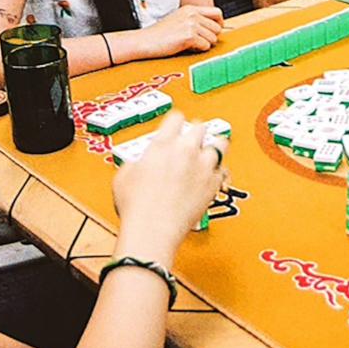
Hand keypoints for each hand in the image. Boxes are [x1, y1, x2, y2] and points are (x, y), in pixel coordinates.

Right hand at [112, 112, 227, 264]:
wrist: (153, 230)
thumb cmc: (137, 208)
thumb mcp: (124, 176)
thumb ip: (136, 162)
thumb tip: (140, 164)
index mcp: (163, 144)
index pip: (176, 117)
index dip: (176, 120)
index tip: (175, 125)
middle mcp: (186, 150)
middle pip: (200, 126)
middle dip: (196, 131)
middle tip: (193, 138)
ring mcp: (203, 167)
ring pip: (220, 144)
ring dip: (215, 146)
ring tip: (211, 151)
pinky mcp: (214, 185)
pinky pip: (224, 171)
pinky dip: (219, 172)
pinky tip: (213, 175)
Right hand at [143, 5, 223, 56]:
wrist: (144, 41)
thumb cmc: (159, 34)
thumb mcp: (179, 20)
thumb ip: (195, 21)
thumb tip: (214, 30)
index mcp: (191, 9)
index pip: (217, 13)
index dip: (219, 24)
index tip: (213, 32)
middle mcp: (192, 14)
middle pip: (217, 28)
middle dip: (211, 37)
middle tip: (199, 42)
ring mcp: (191, 24)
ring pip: (213, 38)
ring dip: (204, 45)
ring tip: (190, 45)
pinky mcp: (189, 36)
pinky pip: (205, 46)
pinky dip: (198, 50)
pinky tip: (187, 48)